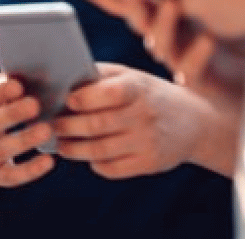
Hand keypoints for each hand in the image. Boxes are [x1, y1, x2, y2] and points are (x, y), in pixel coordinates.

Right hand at [0, 73, 53, 188]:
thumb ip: (0, 87)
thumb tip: (24, 74)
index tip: (18, 85)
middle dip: (11, 114)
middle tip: (35, 105)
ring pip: (0, 150)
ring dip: (23, 140)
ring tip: (46, 130)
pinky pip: (11, 176)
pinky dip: (30, 170)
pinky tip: (49, 161)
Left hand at [51, 64, 217, 178]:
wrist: (194, 121)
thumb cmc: (148, 94)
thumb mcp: (131, 76)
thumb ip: (99, 76)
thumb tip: (60, 80)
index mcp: (138, 87)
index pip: (109, 93)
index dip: (84, 98)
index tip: (66, 100)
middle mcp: (145, 114)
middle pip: (97, 125)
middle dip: (66, 127)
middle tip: (49, 127)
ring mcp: (148, 141)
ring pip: (100, 150)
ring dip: (74, 150)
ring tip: (60, 145)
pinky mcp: (150, 163)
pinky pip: (113, 169)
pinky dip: (95, 164)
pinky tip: (87, 156)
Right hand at [139, 0, 244, 115]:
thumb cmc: (228, 36)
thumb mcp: (203, 0)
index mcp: (159, 14)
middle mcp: (162, 36)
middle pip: (134, 17)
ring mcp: (177, 58)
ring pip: (158, 43)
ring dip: (162, 23)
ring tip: (172, 3)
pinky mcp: (197, 81)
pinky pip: (190, 69)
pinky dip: (198, 52)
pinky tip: (209, 38)